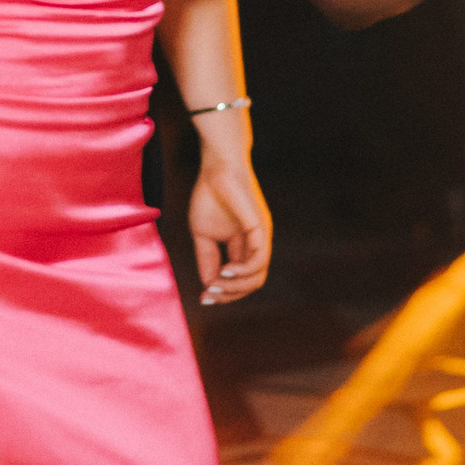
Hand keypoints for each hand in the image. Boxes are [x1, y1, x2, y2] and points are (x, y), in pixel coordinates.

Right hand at [189, 147, 270, 303]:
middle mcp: (257, 244)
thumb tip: (208, 285)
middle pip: (252, 283)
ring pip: (258, 276)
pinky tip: (226, 271)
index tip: (204, 298)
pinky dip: (242, 272)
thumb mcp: (203, 234)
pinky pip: (258, 260)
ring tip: (217, 284)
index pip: (241, 279)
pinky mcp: (260, 228)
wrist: (216, 166)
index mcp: (244, 246)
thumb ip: (207, 259)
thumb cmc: (210, 194)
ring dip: (236, 287)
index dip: (224, 293)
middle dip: (230, 295)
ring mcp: (261, 237)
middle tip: (210, 294)